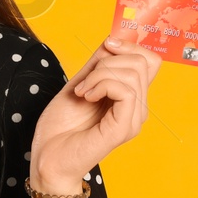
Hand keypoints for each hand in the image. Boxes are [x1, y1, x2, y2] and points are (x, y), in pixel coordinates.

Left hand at [29, 34, 160, 189]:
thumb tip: (114, 39)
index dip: (130, 46)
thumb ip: (98, 64)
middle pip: (143, 62)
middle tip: (85, 81)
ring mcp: (132, 120)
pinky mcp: (123, 129)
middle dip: (109, 60)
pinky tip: (86, 96)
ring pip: (133, 72)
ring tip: (82, 92)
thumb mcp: (79, 83)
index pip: (150, 61)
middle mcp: (137, 110)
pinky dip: (101, 84)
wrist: (47, 158)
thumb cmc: (60, 127)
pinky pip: (125, 90)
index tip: (107, 46)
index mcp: (130, 98)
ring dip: (100, 74)